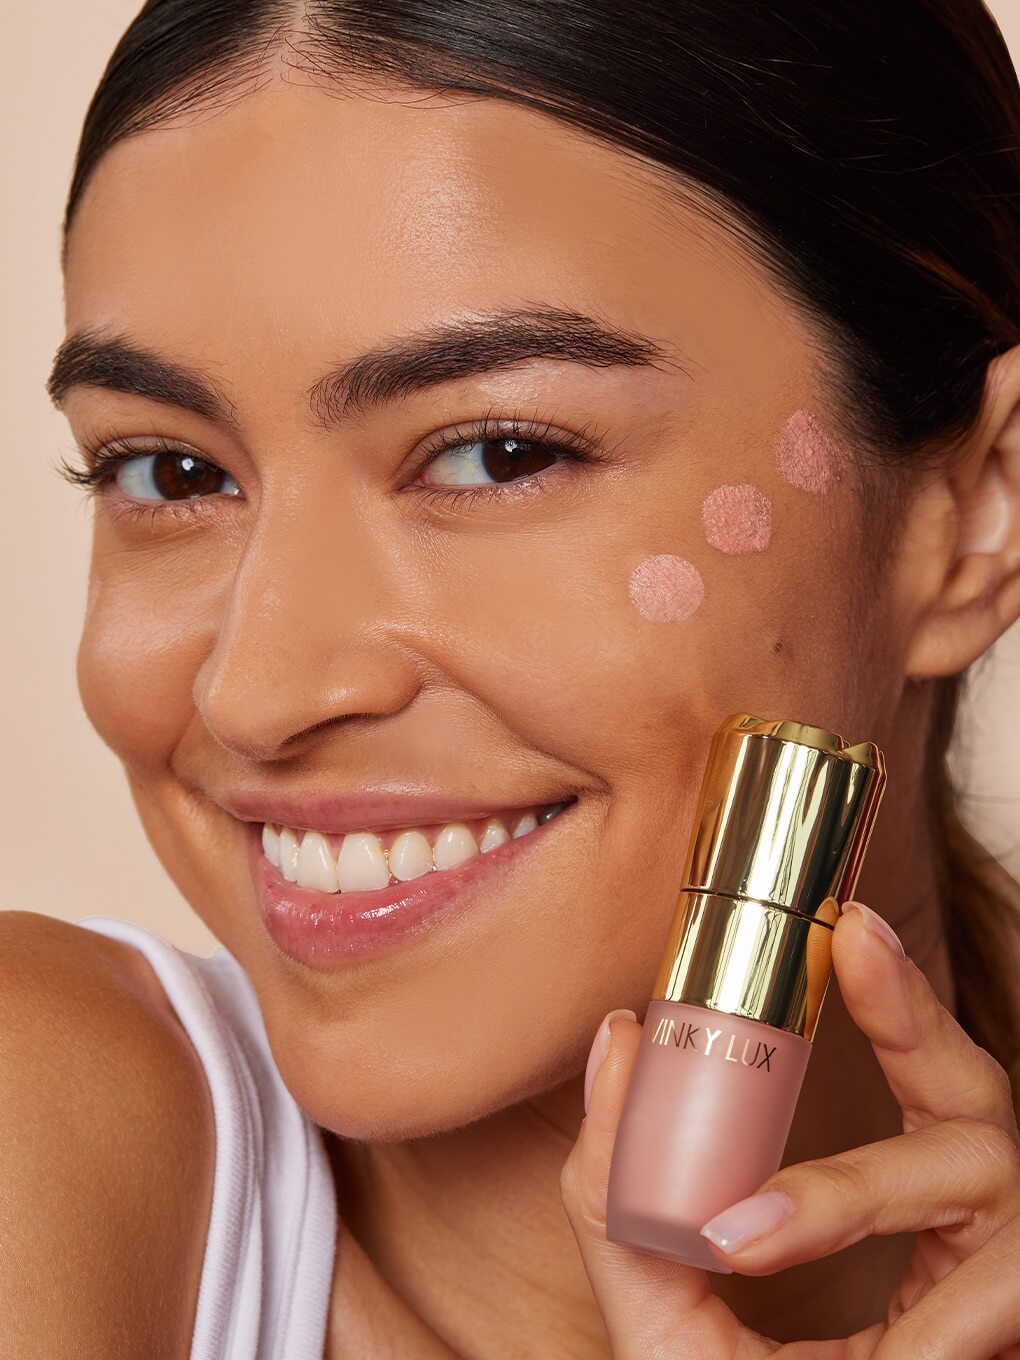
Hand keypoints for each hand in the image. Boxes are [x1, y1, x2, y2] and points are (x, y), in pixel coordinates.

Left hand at [560, 901, 1019, 1358]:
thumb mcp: (675, 1319)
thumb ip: (626, 1200)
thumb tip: (613, 1041)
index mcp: (918, 1220)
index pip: (926, 1083)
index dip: (900, 995)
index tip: (846, 918)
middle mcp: (983, 1238)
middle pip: (982, 1101)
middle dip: (919, 1018)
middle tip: (851, 942)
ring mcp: (1011, 1287)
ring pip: (980, 1181)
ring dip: (852, 1194)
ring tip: (742, 1237)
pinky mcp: (1017, 1328)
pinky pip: (993, 1307)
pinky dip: (930, 1326)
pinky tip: (882, 1344)